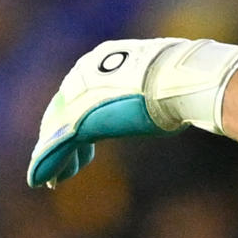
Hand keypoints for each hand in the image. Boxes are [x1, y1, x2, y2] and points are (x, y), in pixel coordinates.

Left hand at [28, 38, 237, 187]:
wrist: (186, 80)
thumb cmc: (188, 79)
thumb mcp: (169, 80)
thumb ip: (163, 87)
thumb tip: (195, 91)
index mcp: (104, 58)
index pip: (82, 90)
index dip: (79, 116)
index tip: (82, 138)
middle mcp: (84, 73)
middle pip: (63, 109)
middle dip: (61, 138)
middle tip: (64, 163)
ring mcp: (81, 95)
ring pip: (57, 130)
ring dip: (54, 157)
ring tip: (51, 178)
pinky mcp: (82, 118)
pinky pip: (58, 145)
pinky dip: (48, 163)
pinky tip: (42, 180)